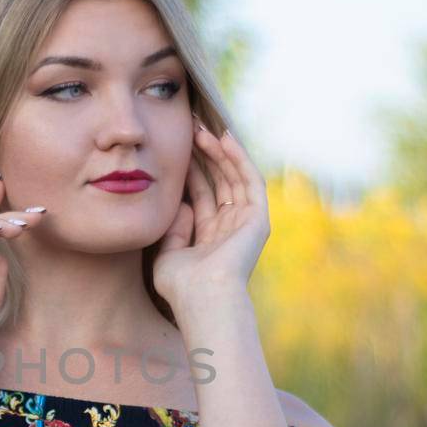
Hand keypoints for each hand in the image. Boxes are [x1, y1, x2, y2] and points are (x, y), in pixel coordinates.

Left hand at [151, 114, 269, 312]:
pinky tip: (225, 138)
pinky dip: (239, 158)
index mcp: (210, 237)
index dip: (190, 170)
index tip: (176, 147)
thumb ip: (173, 229)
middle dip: (204, 155)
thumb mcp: (167, 254)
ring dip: (219, 151)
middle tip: (189, 128)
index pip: (202, 194)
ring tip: (201, 128)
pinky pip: (249, 180)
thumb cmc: (182, 286)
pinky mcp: (258, 218)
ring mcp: (246, 223)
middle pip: (218, 182)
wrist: (203, 298)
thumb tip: (180, 203)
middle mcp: (230, 228)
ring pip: (233, 177)